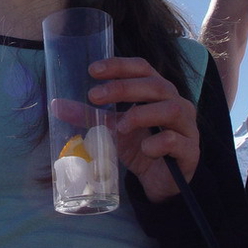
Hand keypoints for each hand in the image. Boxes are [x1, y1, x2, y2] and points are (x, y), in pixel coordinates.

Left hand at [87, 56, 199, 202]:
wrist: (159, 182)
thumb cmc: (139, 146)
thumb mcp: (111, 128)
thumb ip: (89, 115)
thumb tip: (56, 105)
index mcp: (157, 91)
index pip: (143, 68)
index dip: (120, 65)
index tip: (93, 70)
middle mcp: (176, 103)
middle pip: (156, 85)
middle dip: (124, 88)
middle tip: (95, 96)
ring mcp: (187, 127)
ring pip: (172, 109)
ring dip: (142, 114)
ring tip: (120, 126)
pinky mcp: (191, 152)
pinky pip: (178, 141)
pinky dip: (159, 143)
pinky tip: (145, 149)